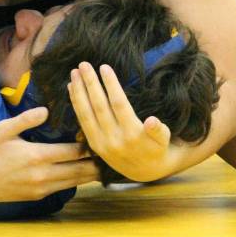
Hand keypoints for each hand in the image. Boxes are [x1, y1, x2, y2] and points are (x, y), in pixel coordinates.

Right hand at [0, 107, 99, 200]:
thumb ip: (25, 119)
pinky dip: (77, 181)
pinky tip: (86, 174)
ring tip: (107, 164)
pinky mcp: (39, 196)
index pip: (73, 151)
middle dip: (98, 162)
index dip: (89, 144)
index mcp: (36, 156)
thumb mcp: (3, 130)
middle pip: (80, 170)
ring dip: (91, 174)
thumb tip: (46, 110)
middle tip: (115, 153)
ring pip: (75, 182)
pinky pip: (64, 188)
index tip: (101, 136)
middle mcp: (42, 175)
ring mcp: (41, 188)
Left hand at [68, 62, 174, 181]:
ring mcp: (101, 143)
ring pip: (86, 113)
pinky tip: (71, 88)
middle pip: (98, 106)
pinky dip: (75, 104)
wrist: (145, 171)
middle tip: (83, 64)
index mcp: (132, 134)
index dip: (110, 85)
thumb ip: (158, 130)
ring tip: (75, 72)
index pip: (118, 104)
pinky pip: (82, 121)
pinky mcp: (93, 145)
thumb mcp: (164, 139)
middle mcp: (114, 139)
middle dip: (90, 83)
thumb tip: (152, 121)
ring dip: (79, 91)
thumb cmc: (156, 147)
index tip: (104, 67)